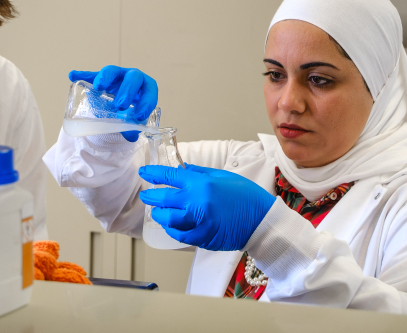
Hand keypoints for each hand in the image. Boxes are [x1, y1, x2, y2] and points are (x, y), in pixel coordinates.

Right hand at [69, 65, 158, 141]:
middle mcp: (132, 77)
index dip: (146, 102)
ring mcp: (116, 75)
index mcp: (145, 87)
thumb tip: (132, 135)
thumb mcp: (133, 120)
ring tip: (97, 87)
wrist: (120, 107)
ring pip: (111, 71)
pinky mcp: (101, 77)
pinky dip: (83, 75)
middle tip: (120, 105)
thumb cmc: (131, 112)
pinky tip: (73, 75)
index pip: (150, 90)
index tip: (139, 115)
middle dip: (127, 91)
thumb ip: (133, 127)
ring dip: (104, 78)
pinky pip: (91, 75)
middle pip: (133, 77)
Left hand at [138, 164, 275, 250]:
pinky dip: (172, 229)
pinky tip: (170, 226)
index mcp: (202, 184)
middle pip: (164, 198)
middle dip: (151, 196)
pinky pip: (180, 235)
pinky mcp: (203, 237)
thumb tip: (182, 169)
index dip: (153, 173)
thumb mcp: (222, 177)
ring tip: (157, 211)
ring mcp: (199, 222)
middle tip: (146, 195)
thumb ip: (199, 174)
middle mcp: (197, 202)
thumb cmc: (246, 196)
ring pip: (168, 219)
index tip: (144, 172)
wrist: (262, 220)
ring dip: (159, 214)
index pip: (170, 176)